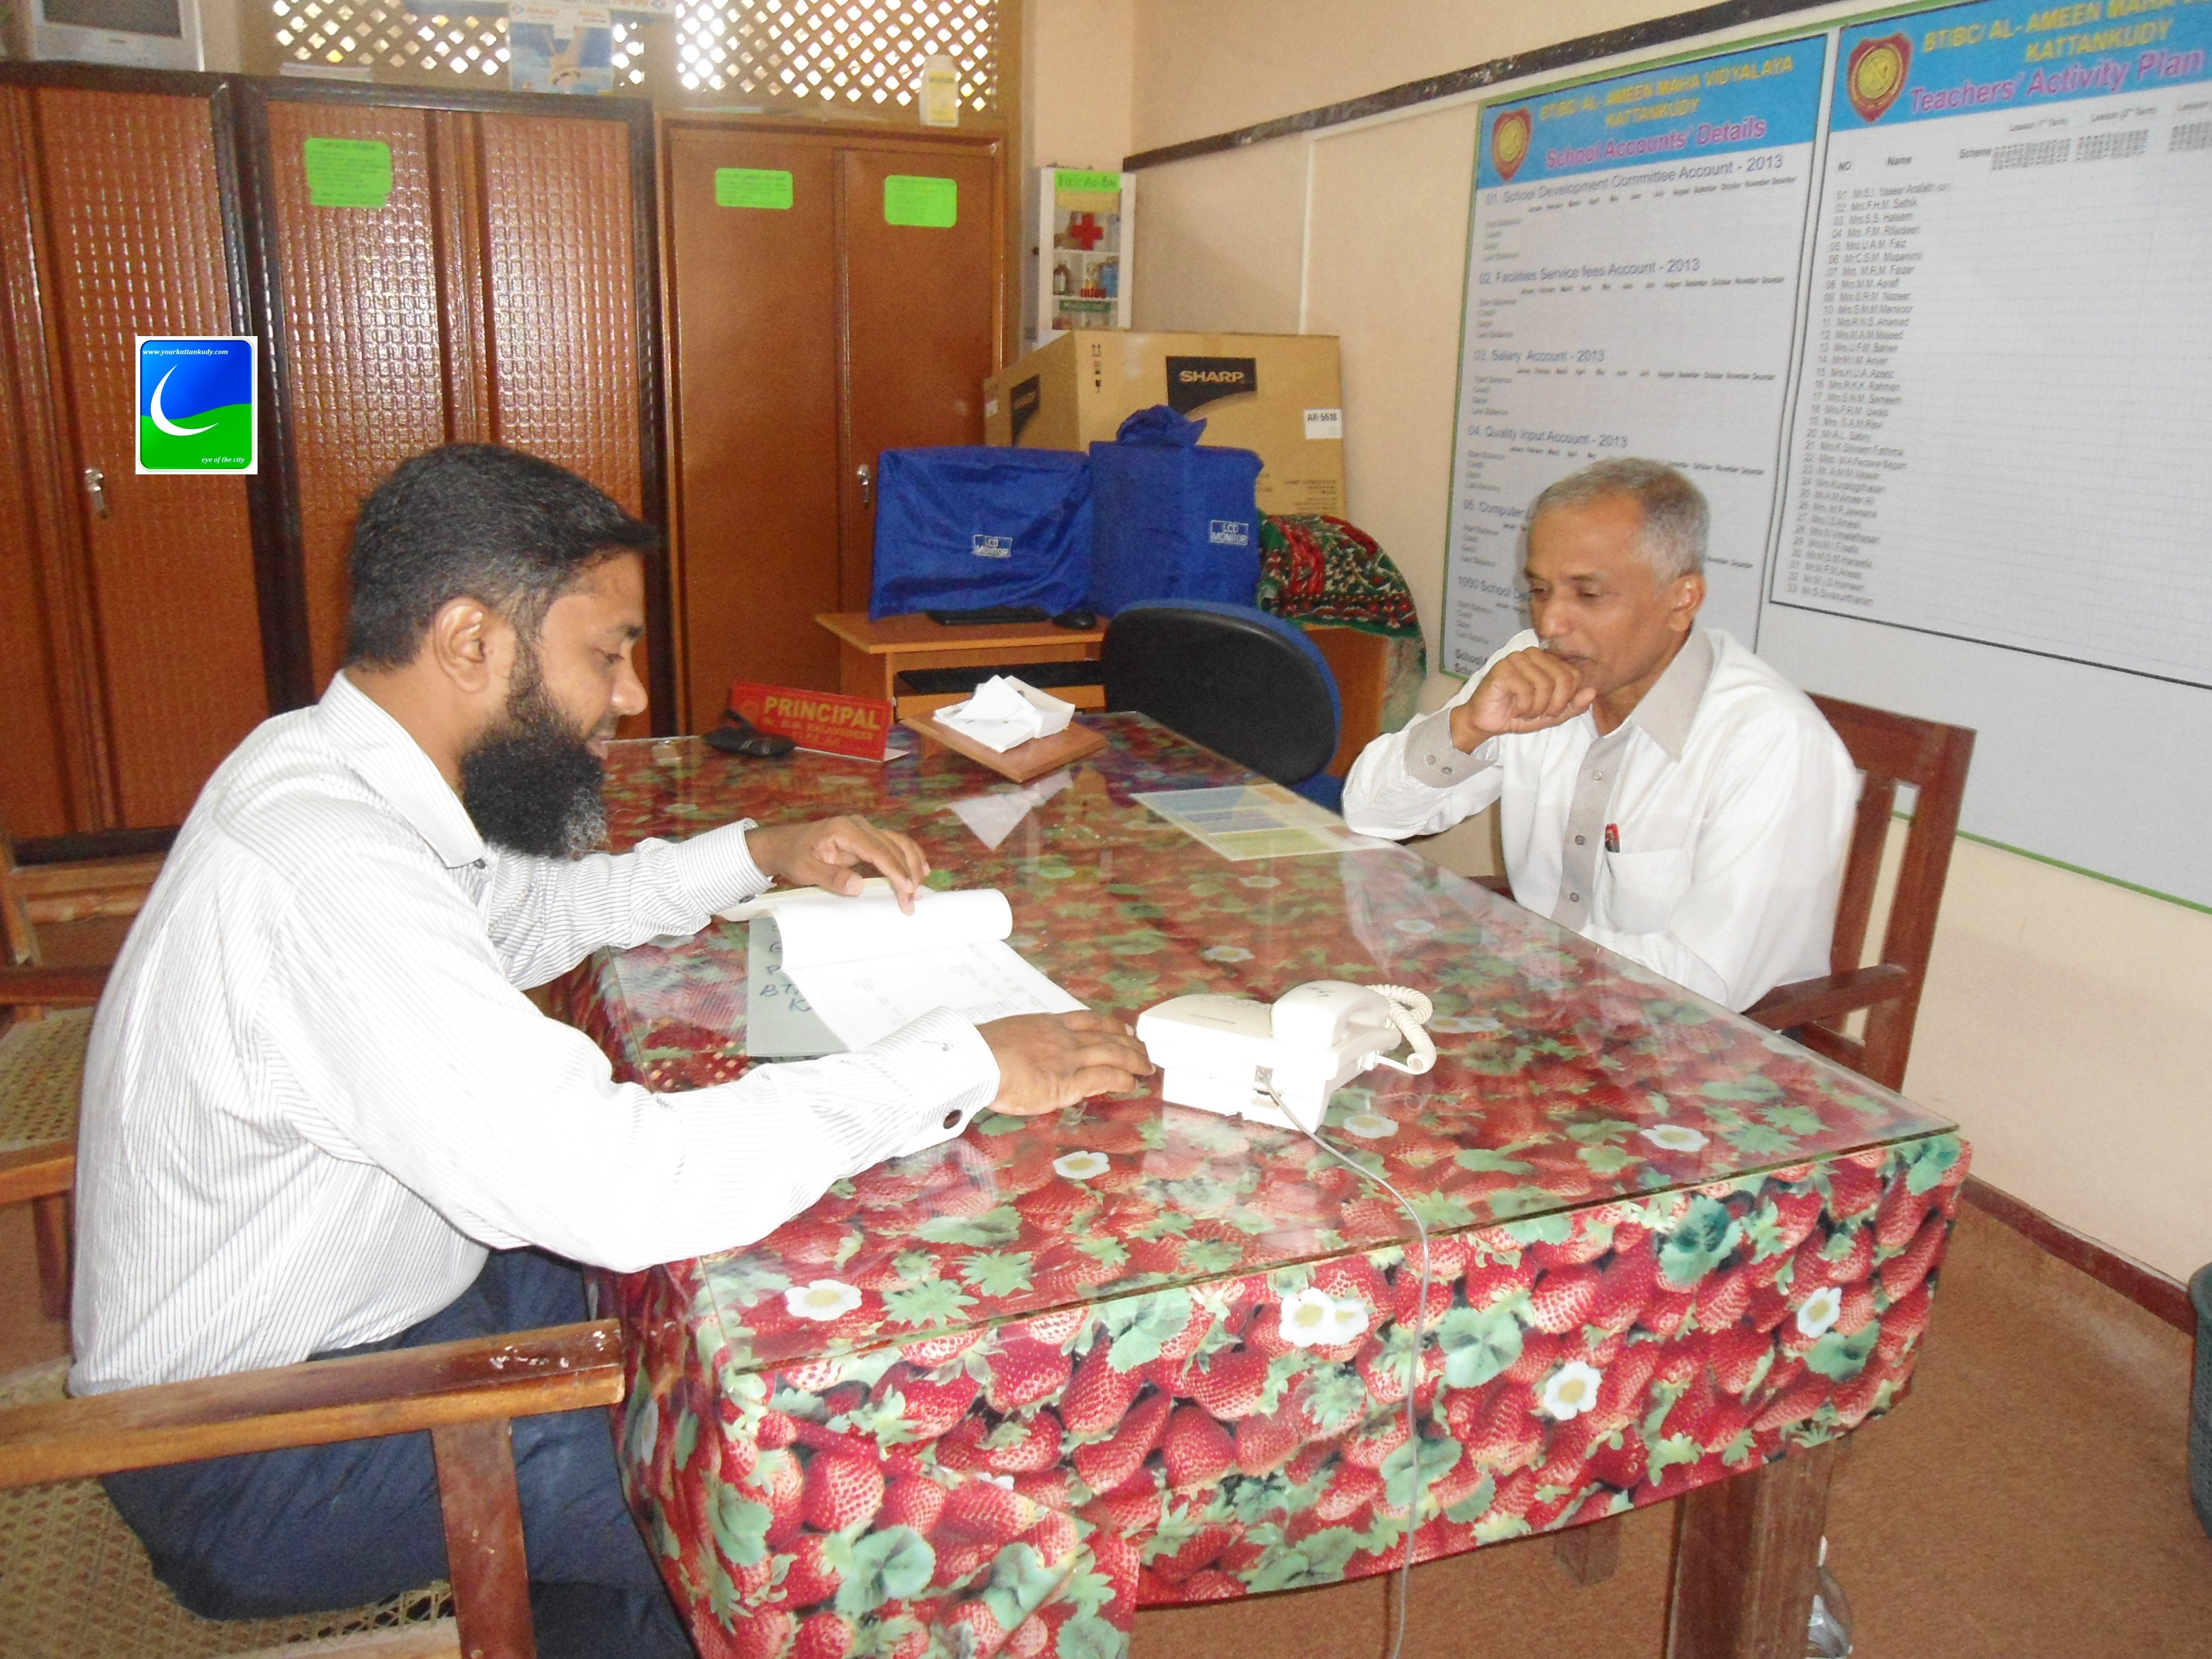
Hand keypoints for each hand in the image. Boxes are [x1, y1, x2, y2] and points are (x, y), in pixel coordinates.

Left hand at [745, 816, 930, 912]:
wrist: (782, 844)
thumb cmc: (792, 856)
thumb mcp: (804, 870)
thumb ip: (831, 877)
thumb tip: (859, 887)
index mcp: (844, 830)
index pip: (878, 850)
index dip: (895, 869)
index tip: (907, 888)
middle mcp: (858, 826)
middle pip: (893, 846)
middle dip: (907, 873)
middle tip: (913, 900)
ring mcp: (864, 830)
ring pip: (898, 843)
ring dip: (912, 864)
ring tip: (921, 888)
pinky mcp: (866, 837)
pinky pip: (892, 845)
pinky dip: (907, 857)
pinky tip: (920, 870)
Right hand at [978, 1011, 1153, 1114]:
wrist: (976, 1059)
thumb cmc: (980, 1052)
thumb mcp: (1008, 1037)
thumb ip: (1026, 1044)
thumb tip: (1028, 1055)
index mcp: (1047, 1024)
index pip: (1087, 1020)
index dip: (1110, 1025)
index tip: (1124, 1029)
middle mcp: (1063, 1037)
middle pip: (1106, 1036)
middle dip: (1129, 1043)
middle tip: (1144, 1049)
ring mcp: (1067, 1058)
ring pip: (1112, 1054)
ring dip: (1134, 1060)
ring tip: (1147, 1067)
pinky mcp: (1068, 1081)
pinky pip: (1104, 1077)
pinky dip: (1122, 1079)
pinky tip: (1131, 1084)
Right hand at [1448, 646, 1595, 752]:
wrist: (1486, 721)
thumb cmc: (1518, 713)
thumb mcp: (1552, 714)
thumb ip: (1573, 705)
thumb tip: (1593, 692)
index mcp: (1547, 660)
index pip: (1575, 675)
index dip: (1567, 699)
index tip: (1551, 709)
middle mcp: (1533, 654)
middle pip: (1563, 679)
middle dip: (1554, 706)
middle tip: (1539, 714)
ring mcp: (1517, 658)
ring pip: (1545, 686)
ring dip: (1536, 708)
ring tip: (1524, 711)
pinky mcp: (1503, 668)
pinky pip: (1526, 690)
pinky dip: (1523, 707)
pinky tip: (1513, 708)